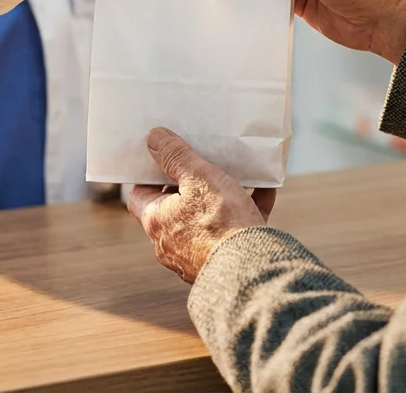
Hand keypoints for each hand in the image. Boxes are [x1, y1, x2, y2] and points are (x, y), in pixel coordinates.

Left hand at [128, 128, 276, 283]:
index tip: (164, 159)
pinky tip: (265, 189)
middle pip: (174, 208)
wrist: (250, 268)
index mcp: (157, 222)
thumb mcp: (198, 178)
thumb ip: (175, 156)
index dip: (149, 175)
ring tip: (234, 175)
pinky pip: (234, 229)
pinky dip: (246, 210)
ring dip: (219, 198)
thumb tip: (153, 138)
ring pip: (206, 219)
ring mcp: (197, 255)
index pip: (140, 195)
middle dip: (188, 186)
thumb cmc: (219, 221)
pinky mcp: (224, 260)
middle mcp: (171, 244)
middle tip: (200, 164)